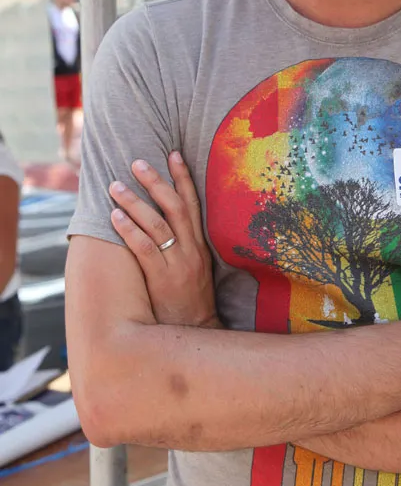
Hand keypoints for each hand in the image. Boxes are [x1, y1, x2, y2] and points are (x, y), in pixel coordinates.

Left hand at [109, 153, 219, 328]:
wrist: (197, 331)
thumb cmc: (191, 300)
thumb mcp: (195, 268)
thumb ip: (184, 245)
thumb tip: (163, 222)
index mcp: (199, 245)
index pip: (193, 203)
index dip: (183, 177)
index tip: (173, 153)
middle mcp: (191, 249)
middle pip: (175, 207)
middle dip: (156, 182)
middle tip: (137, 162)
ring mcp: (178, 264)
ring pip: (157, 225)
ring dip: (135, 202)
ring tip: (116, 186)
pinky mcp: (163, 279)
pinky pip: (145, 249)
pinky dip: (129, 230)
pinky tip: (115, 217)